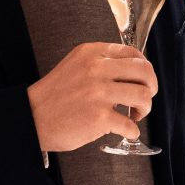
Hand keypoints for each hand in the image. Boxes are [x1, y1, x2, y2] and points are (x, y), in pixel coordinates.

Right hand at [28, 43, 156, 151]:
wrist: (32, 117)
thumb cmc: (56, 95)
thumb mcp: (76, 65)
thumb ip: (102, 63)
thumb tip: (134, 72)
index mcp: (93, 53)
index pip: (134, 54)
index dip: (144, 69)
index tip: (142, 80)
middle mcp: (97, 69)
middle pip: (145, 72)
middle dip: (152, 87)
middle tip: (145, 99)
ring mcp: (99, 93)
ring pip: (143, 96)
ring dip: (145, 108)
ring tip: (135, 114)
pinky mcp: (99, 117)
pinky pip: (131, 124)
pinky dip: (132, 130)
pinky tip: (124, 130)